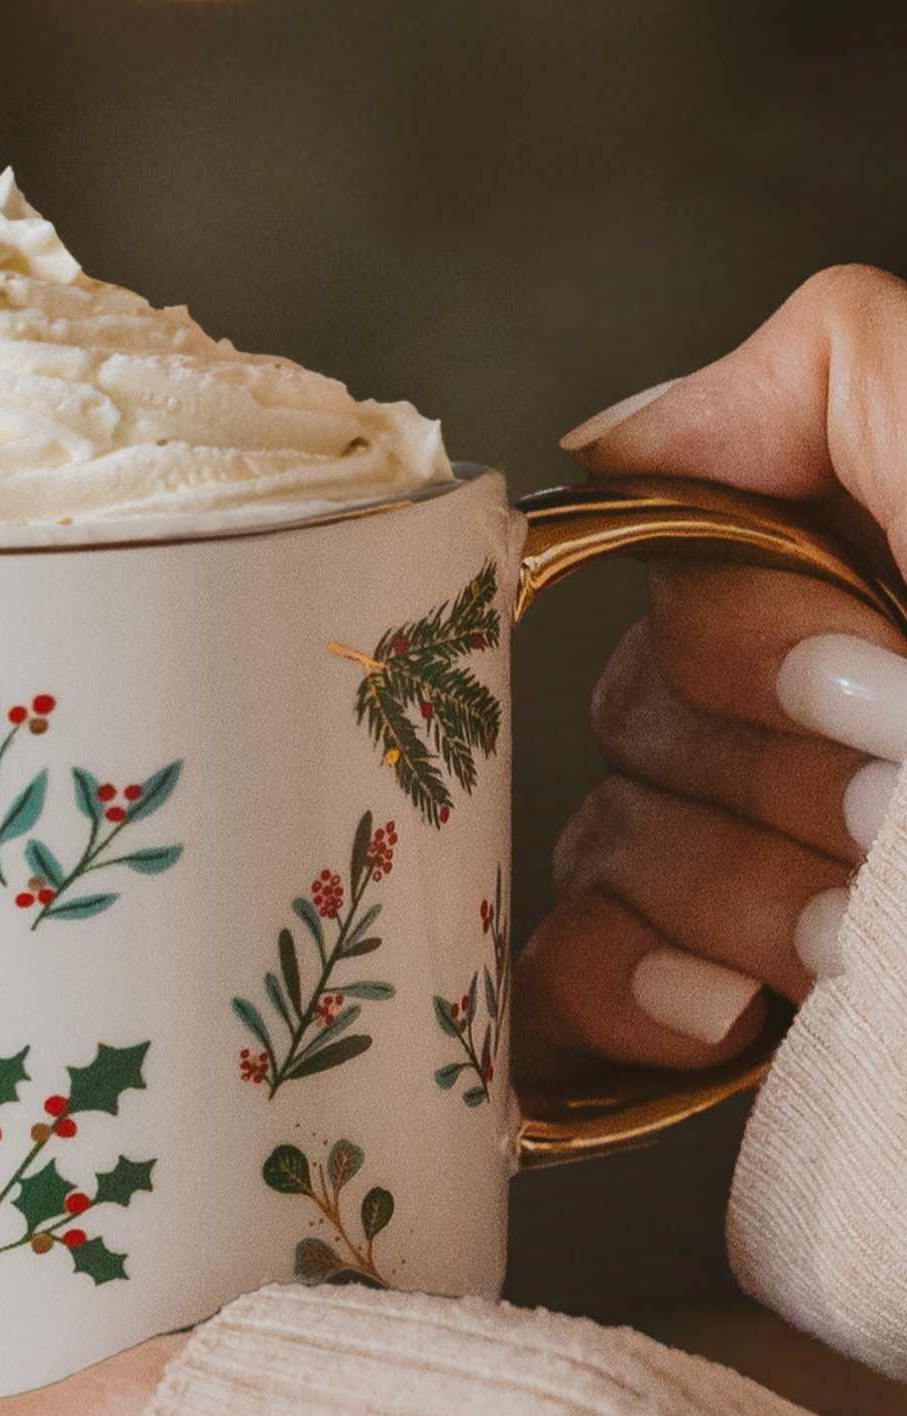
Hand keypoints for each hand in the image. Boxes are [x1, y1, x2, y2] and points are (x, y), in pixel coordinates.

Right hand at [516, 265, 906, 1075]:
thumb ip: (840, 380)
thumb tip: (621, 436)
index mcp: (856, 593)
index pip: (666, 581)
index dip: (743, 636)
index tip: (881, 678)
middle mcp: (793, 721)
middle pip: (631, 714)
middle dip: (770, 783)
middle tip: (900, 816)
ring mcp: (742, 866)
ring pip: (603, 843)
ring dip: (726, 898)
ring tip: (855, 943)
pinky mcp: (700, 990)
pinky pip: (565, 967)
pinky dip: (614, 986)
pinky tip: (719, 1011)